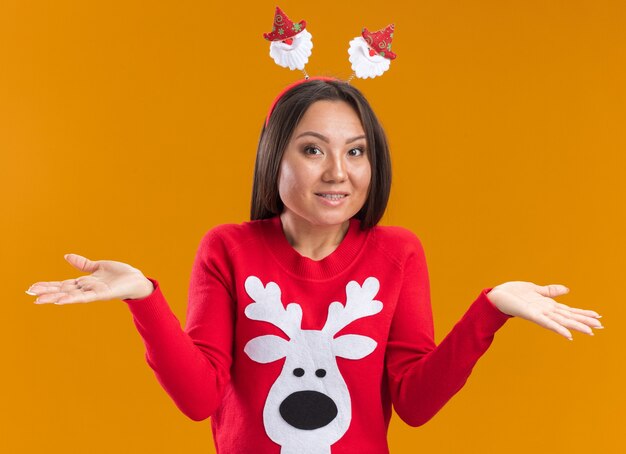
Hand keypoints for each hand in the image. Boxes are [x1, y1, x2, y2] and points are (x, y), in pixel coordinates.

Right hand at [26, 253, 154, 304]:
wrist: (136, 279)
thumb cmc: (119, 274)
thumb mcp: (98, 266)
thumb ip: (83, 264)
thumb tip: (67, 256)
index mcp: (84, 282)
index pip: (62, 284)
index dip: (47, 285)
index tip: (31, 287)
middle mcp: (86, 288)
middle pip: (62, 290)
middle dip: (46, 292)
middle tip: (30, 294)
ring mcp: (93, 292)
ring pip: (70, 295)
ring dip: (54, 297)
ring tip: (39, 300)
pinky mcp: (103, 294)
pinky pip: (85, 297)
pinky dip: (72, 299)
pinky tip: (60, 301)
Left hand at [487, 281, 602, 339]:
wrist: (497, 296)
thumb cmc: (514, 293)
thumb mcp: (535, 289)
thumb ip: (550, 291)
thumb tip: (567, 289)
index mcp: (547, 304)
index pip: (569, 310)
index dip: (583, 312)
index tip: (598, 316)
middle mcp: (546, 311)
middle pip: (569, 316)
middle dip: (585, 321)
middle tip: (602, 326)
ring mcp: (540, 314)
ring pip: (562, 320)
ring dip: (576, 326)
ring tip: (591, 331)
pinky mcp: (532, 315)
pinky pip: (547, 323)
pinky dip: (558, 328)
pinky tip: (568, 334)